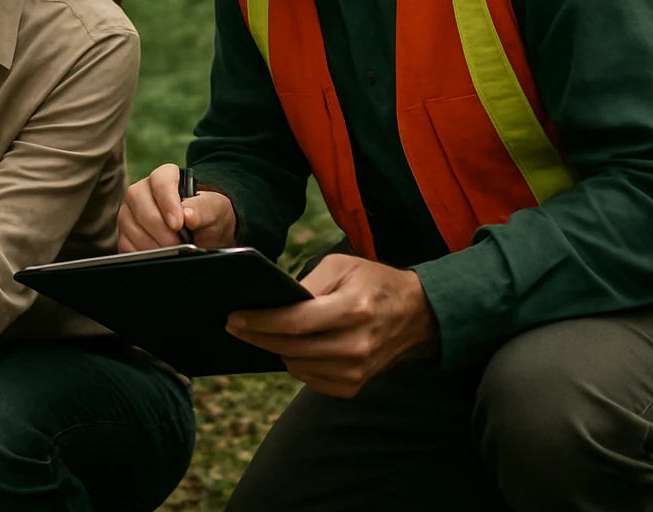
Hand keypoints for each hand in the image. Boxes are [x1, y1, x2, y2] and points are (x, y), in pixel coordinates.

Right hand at [118, 163, 237, 251]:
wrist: (203, 234)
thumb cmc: (207, 215)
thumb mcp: (214, 210)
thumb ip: (202, 209)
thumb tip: (188, 215)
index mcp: (165, 177)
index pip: (160, 180)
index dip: (167, 201)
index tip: (178, 223)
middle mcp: (143, 190)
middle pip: (137, 198)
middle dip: (157, 226)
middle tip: (175, 243)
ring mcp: (131, 211)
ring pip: (128, 222)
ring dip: (149, 242)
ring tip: (170, 251)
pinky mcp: (125, 232)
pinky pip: (124, 241)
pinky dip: (140, 252)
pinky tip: (157, 256)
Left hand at [225, 254, 438, 398]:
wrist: (417, 317)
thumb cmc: (373, 284)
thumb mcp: (342, 266)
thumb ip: (308, 282)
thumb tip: (273, 301)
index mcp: (353, 310)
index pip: (295, 322)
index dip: (260, 321)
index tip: (235, 317)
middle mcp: (355, 345)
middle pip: (290, 347)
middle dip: (257, 336)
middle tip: (235, 325)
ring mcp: (356, 371)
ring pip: (296, 366)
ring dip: (276, 349)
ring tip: (264, 332)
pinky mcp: (354, 386)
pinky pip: (310, 379)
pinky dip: (296, 363)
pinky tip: (293, 347)